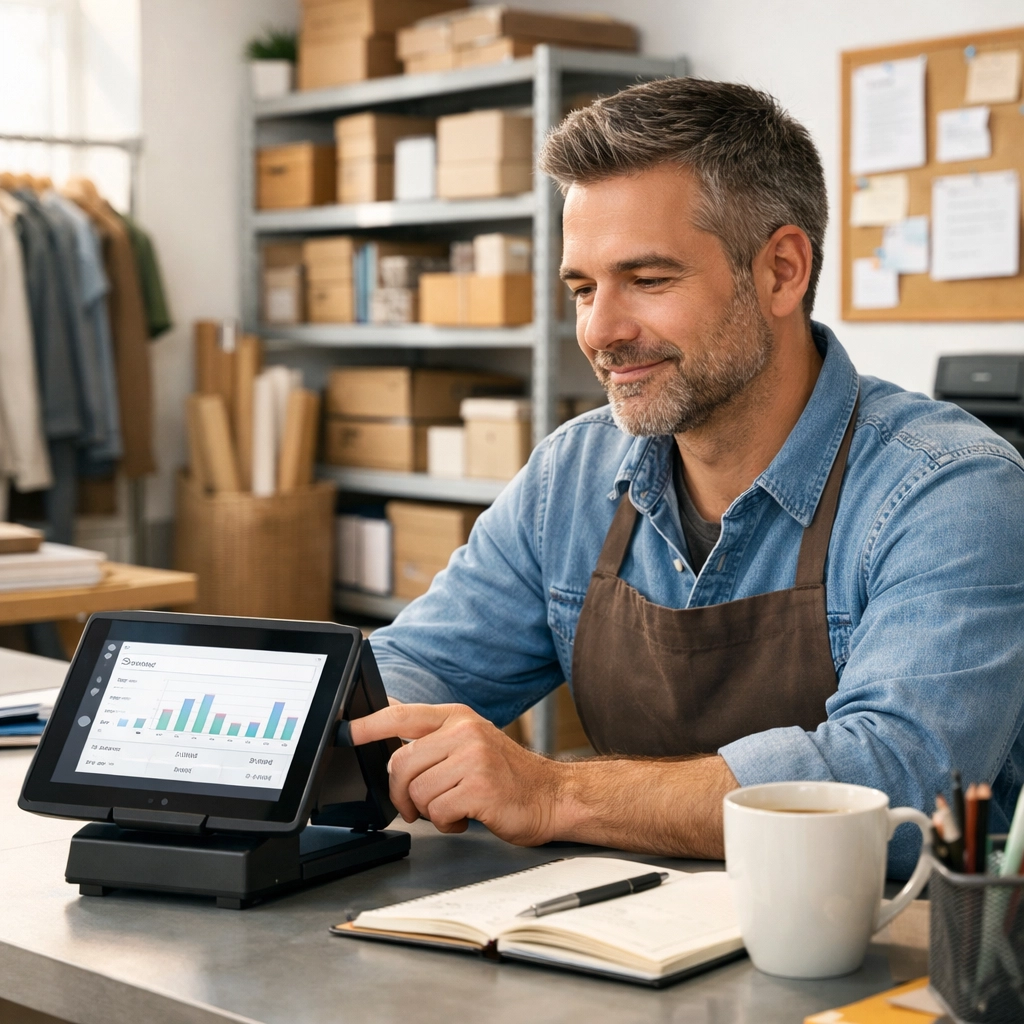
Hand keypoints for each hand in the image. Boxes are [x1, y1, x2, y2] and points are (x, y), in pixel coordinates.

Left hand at [348, 703, 564, 845]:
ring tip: (454, 807)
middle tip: (417, 806)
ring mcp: (473, 758)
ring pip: (417, 792)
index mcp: (458, 718)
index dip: (369, 724)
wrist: (552, 797)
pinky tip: (466, 816)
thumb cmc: (508, 777)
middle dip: (401, 793)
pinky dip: (446, 823)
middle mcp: (464, 732)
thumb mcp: (471, 744)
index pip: (403, 715)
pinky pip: (437, 811)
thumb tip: (391, 734)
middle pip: (401, 763)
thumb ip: (434, 739)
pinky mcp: (479, 788)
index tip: (346, 731)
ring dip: (429, 811)